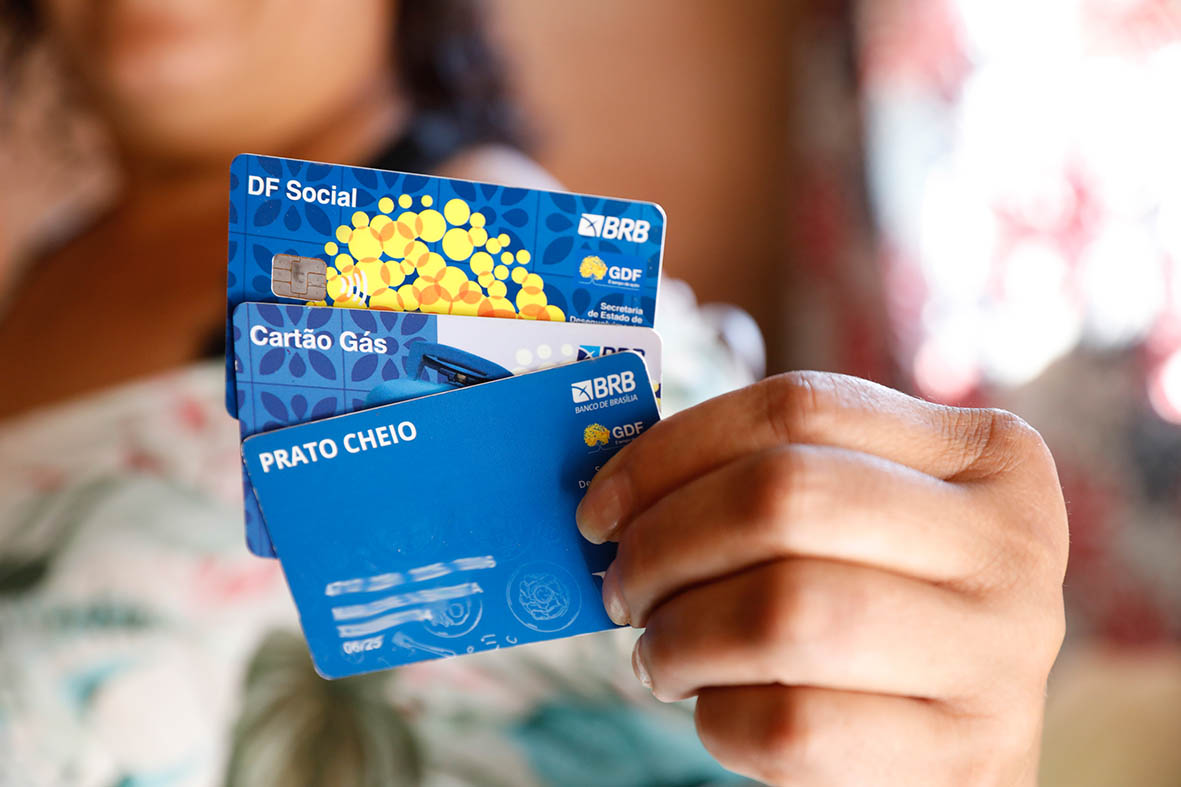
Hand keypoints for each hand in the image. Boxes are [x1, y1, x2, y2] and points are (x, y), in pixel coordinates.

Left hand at [576, 372, 1067, 784]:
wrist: (958, 752)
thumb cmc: (881, 619)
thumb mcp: (864, 529)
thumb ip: (774, 486)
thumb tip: (615, 491)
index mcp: (988, 454)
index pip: (798, 406)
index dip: (671, 450)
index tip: (600, 507)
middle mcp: (1013, 541)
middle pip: (784, 495)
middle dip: (665, 542)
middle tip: (620, 586)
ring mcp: (1002, 653)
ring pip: (785, 610)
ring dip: (680, 636)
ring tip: (659, 654)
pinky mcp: (968, 756)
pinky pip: (793, 725)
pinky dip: (717, 719)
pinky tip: (712, 710)